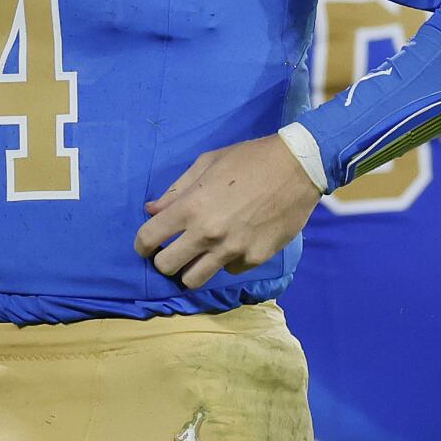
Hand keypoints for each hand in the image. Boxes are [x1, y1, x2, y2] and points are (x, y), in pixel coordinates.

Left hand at [134, 135, 321, 288]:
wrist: (298, 167)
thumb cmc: (249, 159)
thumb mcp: (207, 163)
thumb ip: (177, 189)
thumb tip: (152, 209)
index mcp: (191, 207)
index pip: (148, 239)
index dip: (142, 245)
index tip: (147, 245)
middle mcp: (208, 233)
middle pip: (166, 267)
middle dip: (164, 260)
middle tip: (174, 250)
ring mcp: (232, 250)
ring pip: (194, 280)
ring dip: (191, 269)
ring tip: (199, 257)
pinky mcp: (254, 259)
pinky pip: (229, 271)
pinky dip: (226, 262)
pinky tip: (234, 245)